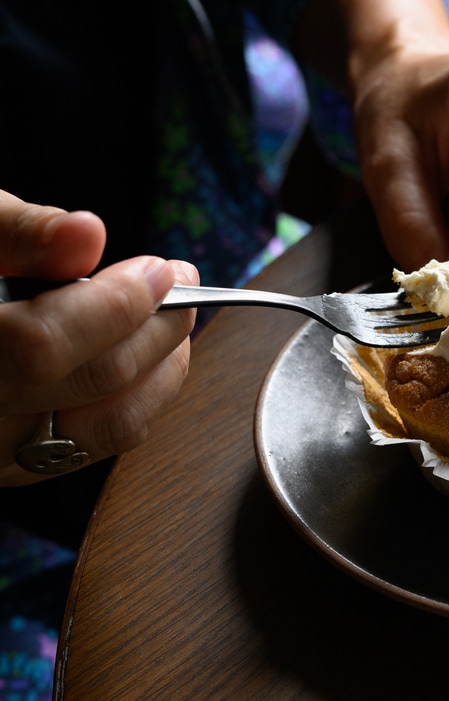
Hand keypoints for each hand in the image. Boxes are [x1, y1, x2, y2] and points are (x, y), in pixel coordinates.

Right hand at [0, 191, 198, 484]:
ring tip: (170, 313)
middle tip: (180, 280)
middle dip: (156, 326)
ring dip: (163, 365)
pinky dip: (142, 393)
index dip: (114, 305)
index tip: (160, 267)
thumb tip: (86, 235)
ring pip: (113, 424)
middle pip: (92, 384)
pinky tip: (145, 351)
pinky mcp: (19, 467)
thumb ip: (16, 233)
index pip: (41, 345)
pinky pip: (104, 440)